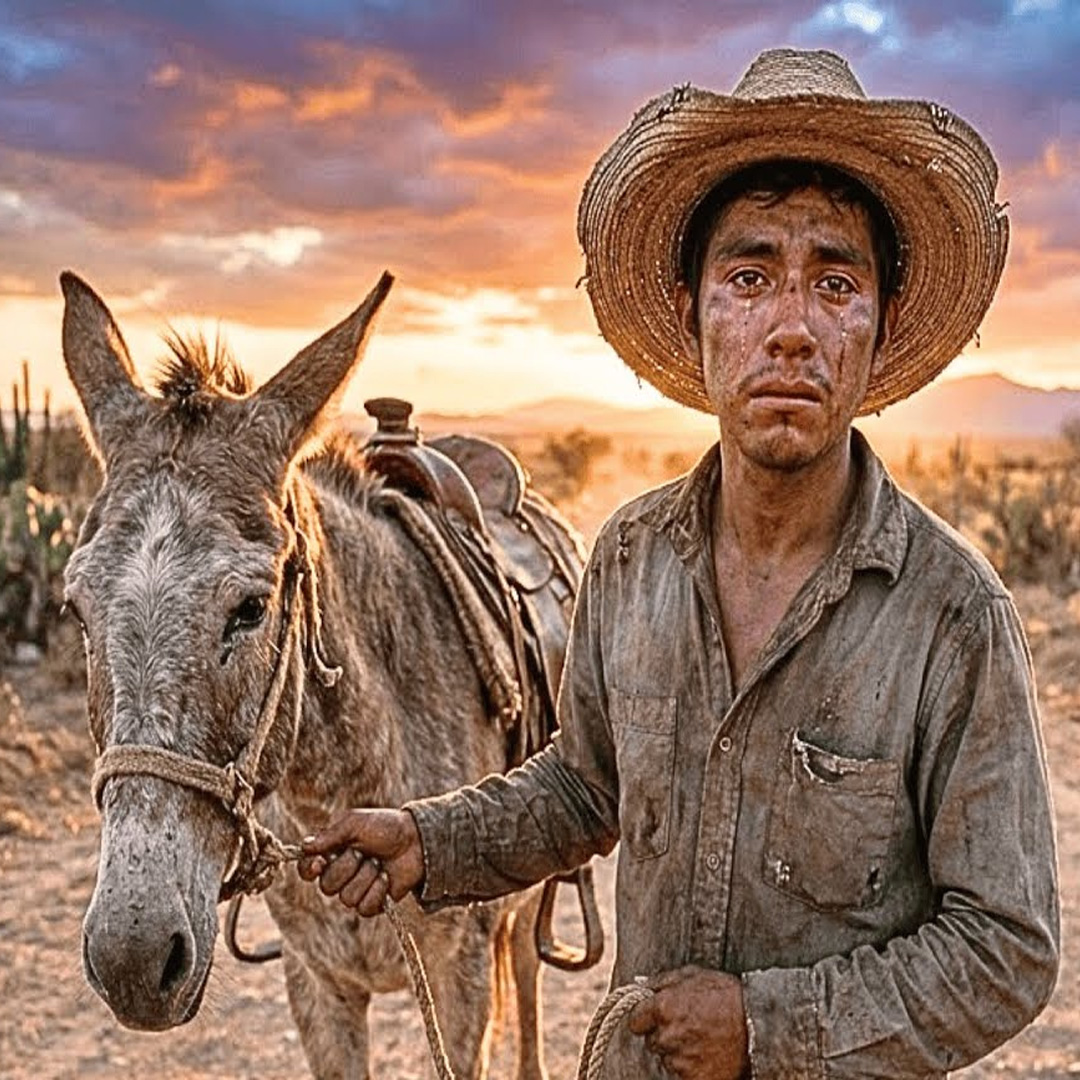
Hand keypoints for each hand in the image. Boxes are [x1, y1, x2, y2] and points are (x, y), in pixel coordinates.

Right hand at [296, 808, 424, 915]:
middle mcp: (340, 873)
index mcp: (331, 853)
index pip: (307, 869)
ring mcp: (356, 889)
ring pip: (346, 898)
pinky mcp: (372, 903)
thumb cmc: (385, 826)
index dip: (308, 870)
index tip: (319, 863)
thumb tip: (304, 847)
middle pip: (327, 886)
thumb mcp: (355, 823)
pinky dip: (377, 891)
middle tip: (363, 852)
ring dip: (366, 877)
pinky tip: (386, 877)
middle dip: (347, 867)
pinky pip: (364, 908)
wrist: (416, 840)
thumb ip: (330, 835)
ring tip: (378, 862)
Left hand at [627, 966, 748, 1078]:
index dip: (645, 1019)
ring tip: (702, 1039)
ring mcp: (680, 1060)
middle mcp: (667, 1035)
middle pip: (652, 1040)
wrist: (757, 1025)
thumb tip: (642, 987)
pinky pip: (682, 1074)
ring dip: (678, 1051)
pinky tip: (706, 1054)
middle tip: (688, 1026)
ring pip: (667, 1058)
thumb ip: (662, 981)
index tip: (654, 1018)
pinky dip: (691, 1067)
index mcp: (662, 1007)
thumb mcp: (693, 975)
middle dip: (664, 1034)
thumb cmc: (726, 995)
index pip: (635, 1021)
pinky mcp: (693, 1079)